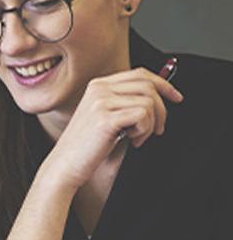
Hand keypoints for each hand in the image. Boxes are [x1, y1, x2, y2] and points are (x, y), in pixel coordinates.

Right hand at [45, 67, 182, 189]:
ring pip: (149, 102)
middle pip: (148, 86)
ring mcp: (101, 102)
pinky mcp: (106, 118)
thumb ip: (124, 102)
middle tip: (158, 129)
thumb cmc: (86, 146)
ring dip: (151, 124)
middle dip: (162, 109)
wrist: (65, 165)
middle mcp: (99, 89)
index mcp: (98, 85)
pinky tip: (132, 140)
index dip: (163, 84)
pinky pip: (143, 116)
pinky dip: (145, 131)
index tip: (175, 97)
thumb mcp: (105, 117)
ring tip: (138, 137)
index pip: (140, 74)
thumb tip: (158, 95)